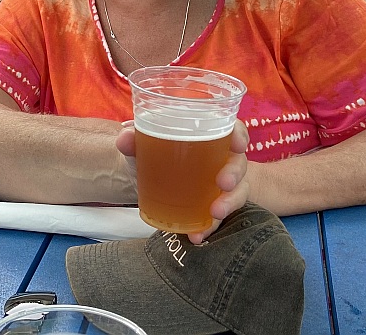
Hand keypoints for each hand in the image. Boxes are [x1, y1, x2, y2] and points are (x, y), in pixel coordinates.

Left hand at [115, 119, 249, 243]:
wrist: (144, 179)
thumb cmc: (152, 154)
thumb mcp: (141, 147)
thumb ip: (132, 140)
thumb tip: (125, 138)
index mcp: (208, 137)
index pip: (233, 130)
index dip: (240, 135)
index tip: (238, 145)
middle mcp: (221, 159)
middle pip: (238, 162)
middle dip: (235, 173)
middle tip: (224, 183)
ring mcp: (221, 183)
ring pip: (237, 191)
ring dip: (229, 203)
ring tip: (215, 213)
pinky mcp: (215, 204)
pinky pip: (220, 216)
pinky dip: (209, 226)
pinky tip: (197, 236)